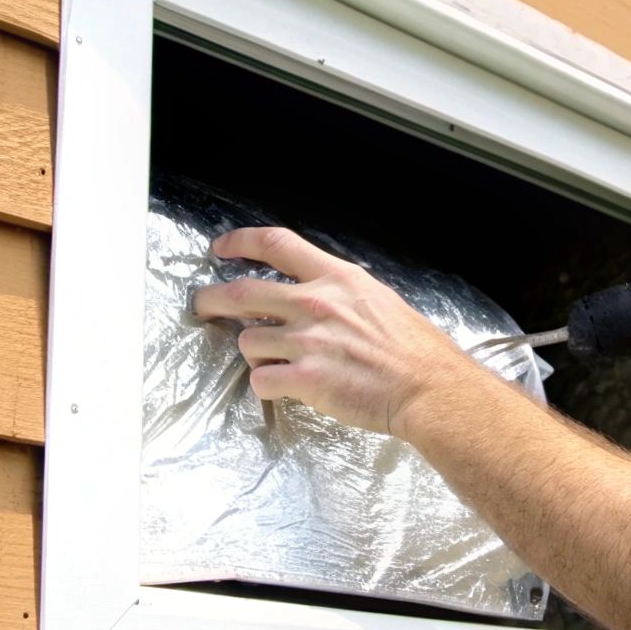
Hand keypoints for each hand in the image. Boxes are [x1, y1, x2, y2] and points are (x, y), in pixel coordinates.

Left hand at [191, 227, 483, 436]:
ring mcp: (307, 341)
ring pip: (248, 341)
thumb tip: (312, 294)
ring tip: (275, 361)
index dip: (240, 242)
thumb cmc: (413, 349)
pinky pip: (260, 379)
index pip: (276, 244)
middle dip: (211, 298)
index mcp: (336, 278)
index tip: (221, 247)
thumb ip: (338, 294)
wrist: (428, 388)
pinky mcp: (304, 378)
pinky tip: (285, 387)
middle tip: (201, 304)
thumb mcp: (377, 298)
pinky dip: (266, 385)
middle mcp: (315, 303)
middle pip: (241, 291)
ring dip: (253, 352)